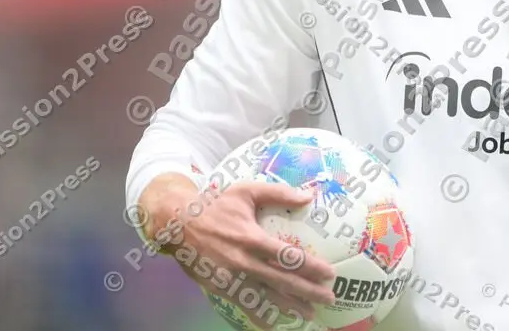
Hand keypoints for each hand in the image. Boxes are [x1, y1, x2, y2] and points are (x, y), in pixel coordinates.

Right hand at [143, 176, 336, 328]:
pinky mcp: (221, 287)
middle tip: (328, 298)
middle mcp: (244, 261)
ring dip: (289, 306)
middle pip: (282, 281)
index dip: (310, 267)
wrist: (178, 224)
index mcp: (252, 238)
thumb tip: (308, 196)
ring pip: (266, 296)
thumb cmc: (216, 205)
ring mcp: (232, 278)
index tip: (329, 273)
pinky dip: (259, 316)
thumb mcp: (246, 191)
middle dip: (308, 291)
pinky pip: (244, 304)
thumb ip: (278, 194)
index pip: (288, 256)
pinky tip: (273, 323)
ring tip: (309, 313)